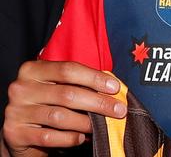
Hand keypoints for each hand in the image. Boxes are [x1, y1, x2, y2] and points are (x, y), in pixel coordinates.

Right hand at [2, 60, 125, 156]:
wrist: (20, 129)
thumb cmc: (48, 103)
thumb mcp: (59, 87)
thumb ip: (79, 83)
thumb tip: (112, 88)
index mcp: (33, 70)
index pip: (69, 69)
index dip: (95, 78)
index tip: (115, 88)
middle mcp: (21, 88)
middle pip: (67, 93)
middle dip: (98, 102)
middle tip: (118, 110)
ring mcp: (15, 111)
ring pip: (59, 116)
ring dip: (86, 122)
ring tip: (101, 125)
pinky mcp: (14, 133)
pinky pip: (49, 136)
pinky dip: (69, 138)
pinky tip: (81, 137)